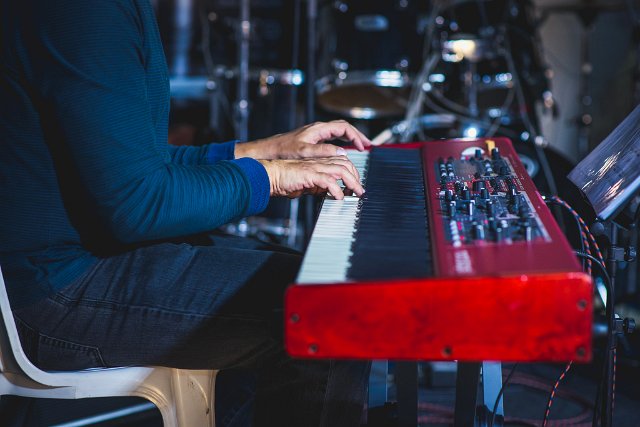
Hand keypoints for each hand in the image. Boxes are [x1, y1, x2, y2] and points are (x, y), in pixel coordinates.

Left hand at [235, 120, 370, 159]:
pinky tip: (343, 151)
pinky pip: (332, 138)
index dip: (356, 136)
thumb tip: (342, 151)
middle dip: (357, 136)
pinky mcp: (312, 140)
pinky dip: (341, 143)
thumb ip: (324, 151)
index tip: (364, 146)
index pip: (344, 127)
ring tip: (360, 148)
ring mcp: (315, 134)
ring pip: (338, 132)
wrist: (269, 151)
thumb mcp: (304, 152)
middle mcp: (318, 129)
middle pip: (344, 128)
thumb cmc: (283, 151)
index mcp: (318, 129)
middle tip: (367, 145)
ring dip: (350, 139)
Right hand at [258, 156, 363, 199]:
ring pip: (341, 170)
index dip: (352, 172)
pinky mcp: (309, 174)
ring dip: (351, 183)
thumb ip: (318, 186)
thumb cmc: (284, 180)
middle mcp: (318, 162)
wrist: (270, 176)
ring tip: (356, 193)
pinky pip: (328, 181)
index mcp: (318, 163)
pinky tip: (339, 197)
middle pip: (345, 164)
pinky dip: (336, 190)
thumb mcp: (306, 184)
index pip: (342, 162)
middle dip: (356, 177)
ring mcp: (314, 167)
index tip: (355, 185)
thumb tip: (329, 193)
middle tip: (360, 190)